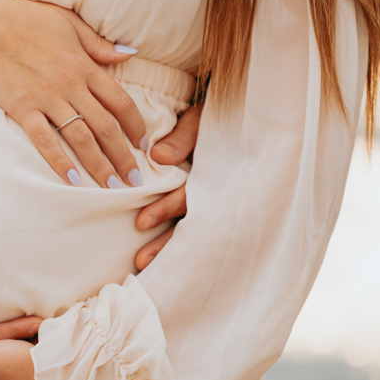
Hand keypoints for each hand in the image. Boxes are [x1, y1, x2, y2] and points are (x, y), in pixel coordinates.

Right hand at [0, 0, 146, 188]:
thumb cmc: (27, 19)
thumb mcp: (70, 24)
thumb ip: (100, 44)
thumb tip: (129, 53)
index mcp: (85, 66)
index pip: (121, 102)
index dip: (137, 127)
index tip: (145, 146)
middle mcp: (72, 85)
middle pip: (106, 127)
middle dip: (124, 157)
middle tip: (136, 180)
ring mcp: (47, 98)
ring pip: (81, 138)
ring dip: (99, 165)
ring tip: (112, 188)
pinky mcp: (22, 108)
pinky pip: (44, 140)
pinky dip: (59, 161)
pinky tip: (71, 180)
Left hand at [134, 102, 202, 269]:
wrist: (240, 115)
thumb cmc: (215, 116)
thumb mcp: (198, 121)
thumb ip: (181, 138)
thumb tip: (158, 157)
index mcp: (214, 172)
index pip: (189, 196)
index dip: (165, 209)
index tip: (140, 223)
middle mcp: (216, 191)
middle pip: (190, 222)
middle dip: (165, 242)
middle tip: (139, 260)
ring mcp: (214, 198)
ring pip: (191, 228)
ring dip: (168, 245)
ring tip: (141, 264)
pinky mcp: (211, 200)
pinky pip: (194, 225)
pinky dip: (177, 241)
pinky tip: (162, 261)